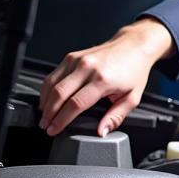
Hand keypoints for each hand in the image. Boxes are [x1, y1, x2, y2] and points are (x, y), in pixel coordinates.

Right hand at [38, 18, 174, 136]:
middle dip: (49, 113)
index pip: (75, 104)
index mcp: (102, 80)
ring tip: (44, 116)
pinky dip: (47, 89)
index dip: (61, 120)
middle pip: (59, 94)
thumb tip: (101, 131)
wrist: (134, 46)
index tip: (54, 130)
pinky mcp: (72, 56)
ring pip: (52, 84)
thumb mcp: (132, 98)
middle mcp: (87, 68)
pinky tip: (47, 100)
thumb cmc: (134, 70)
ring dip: (45, 102)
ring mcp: (78, 60)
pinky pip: (53, 74)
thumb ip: (115, 117)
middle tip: (45, 126)